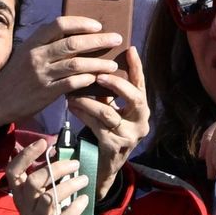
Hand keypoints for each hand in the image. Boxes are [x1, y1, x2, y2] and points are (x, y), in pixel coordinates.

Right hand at [0, 17, 123, 130]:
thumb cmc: (16, 75)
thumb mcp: (26, 53)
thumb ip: (46, 44)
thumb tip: (73, 35)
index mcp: (34, 42)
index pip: (60, 24)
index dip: (81, 23)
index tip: (98, 25)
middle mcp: (37, 55)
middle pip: (73, 43)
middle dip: (98, 40)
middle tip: (116, 39)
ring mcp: (42, 74)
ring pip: (76, 64)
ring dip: (98, 63)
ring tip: (112, 64)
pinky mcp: (45, 92)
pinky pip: (71, 84)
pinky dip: (86, 80)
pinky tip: (96, 79)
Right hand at [7, 138, 90, 214]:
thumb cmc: (44, 213)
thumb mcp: (38, 195)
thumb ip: (44, 176)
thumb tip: (55, 148)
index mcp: (19, 193)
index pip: (14, 172)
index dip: (26, 156)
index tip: (44, 142)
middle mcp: (24, 206)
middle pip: (35, 182)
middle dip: (56, 169)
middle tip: (76, 163)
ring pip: (50, 198)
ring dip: (70, 185)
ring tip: (84, 179)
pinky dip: (76, 207)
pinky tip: (85, 200)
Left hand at [66, 46, 149, 199]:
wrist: (104, 165)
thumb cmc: (107, 130)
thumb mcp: (113, 110)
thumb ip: (110, 93)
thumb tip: (97, 63)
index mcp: (142, 109)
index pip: (141, 84)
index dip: (136, 67)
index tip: (129, 49)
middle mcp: (141, 122)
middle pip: (134, 98)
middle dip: (116, 84)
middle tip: (98, 75)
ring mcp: (129, 136)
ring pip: (109, 113)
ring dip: (89, 101)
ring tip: (73, 93)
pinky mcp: (114, 147)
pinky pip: (96, 126)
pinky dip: (83, 114)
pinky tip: (73, 106)